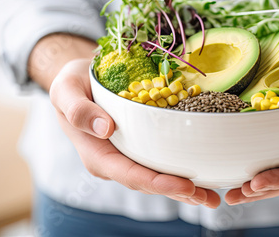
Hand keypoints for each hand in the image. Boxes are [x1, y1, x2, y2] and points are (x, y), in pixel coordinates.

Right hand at [50, 58, 219, 207]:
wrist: (78, 80)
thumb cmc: (71, 84)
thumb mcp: (66, 90)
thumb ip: (78, 110)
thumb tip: (105, 128)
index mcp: (97, 154)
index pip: (130, 174)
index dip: (158, 183)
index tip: (185, 186)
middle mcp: (114, 161)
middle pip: (149, 182)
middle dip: (179, 192)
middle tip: (209, 198)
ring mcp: (127, 155)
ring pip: (157, 176)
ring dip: (185, 188)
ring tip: (213, 196)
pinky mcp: (139, 146)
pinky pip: (161, 160)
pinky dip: (182, 169)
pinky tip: (203, 174)